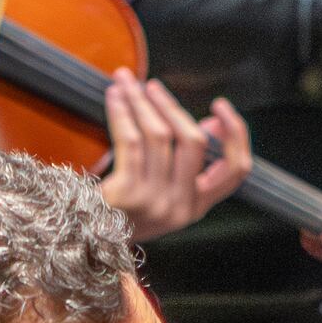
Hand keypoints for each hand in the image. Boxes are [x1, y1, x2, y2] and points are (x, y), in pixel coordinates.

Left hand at [96, 73, 251, 239]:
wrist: (85, 239)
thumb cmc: (125, 211)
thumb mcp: (163, 195)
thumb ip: (185, 165)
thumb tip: (208, 125)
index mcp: (197, 207)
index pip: (235, 171)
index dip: (235, 135)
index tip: (219, 108)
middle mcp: (181, 207)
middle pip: (193, 143)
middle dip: (173, 106)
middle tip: (154, 86)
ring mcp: (155, 202)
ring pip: (159, 135)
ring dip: (142, 101)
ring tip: (127, 83)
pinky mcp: (127, 194)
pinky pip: (131, 141)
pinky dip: (122, 112)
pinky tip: (115, 97)